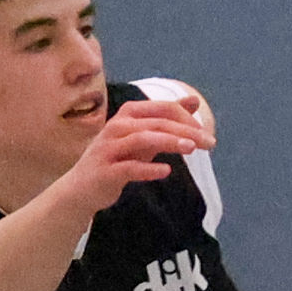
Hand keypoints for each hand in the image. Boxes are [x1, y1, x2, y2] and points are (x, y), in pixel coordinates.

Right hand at [50, 93, 210, 214]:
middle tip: (209, 143)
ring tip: (191, 148)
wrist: (82, 189)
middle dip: (185, 130)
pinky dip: (148, 169)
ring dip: (169, 142)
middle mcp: (117, 127)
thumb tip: (194, 101)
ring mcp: (109, 149)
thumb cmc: (118, 159)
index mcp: (128, 115)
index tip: (204, 133)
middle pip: (156, 122)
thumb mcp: (145, 136)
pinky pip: (128, 168)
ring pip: (142, 139)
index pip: (162, 108)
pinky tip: (165, 172)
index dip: (186, 117)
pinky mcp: (105, 171)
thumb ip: (167, 119)